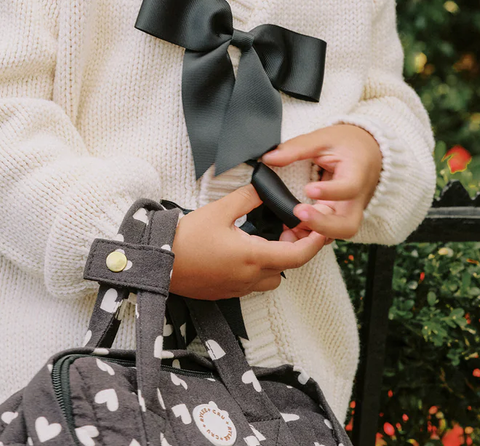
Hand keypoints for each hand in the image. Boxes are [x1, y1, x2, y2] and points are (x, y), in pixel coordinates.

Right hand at [169, 184, 329, 299]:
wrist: (159, 263)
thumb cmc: (186, 239)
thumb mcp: (219, 210)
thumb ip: (247, 198)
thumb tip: (264, 188)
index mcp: (253, 257)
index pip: (297, 255)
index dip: (313, 242)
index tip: (320, 229)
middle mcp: (250, 277)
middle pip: (288, 267)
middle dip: (295, 248)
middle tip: (292, 227)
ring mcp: (239, 287)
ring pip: (272, 277)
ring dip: (277, 259)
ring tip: (269, 237)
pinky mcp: (227, 291)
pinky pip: (254, 282)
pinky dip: (259, 266)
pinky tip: (247, 248)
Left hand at [261, 125, 381, 239]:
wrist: (366, 151)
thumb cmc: (346, 143)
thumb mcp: (323, 138)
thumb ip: (297, 148)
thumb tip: (269, 158)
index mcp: (356, 174)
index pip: (349, 189)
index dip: (330, 192)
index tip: (308, 189)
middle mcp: (356, 199)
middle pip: (348, 225)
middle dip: (322, 225)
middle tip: (298, 213)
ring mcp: (347, 211)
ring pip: (337, 233)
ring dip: (314, 233)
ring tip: (289, 225)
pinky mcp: (338, 216)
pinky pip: (327, 232)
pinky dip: (310, 234)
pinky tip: (290, 228)